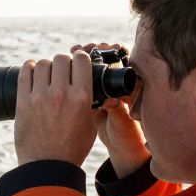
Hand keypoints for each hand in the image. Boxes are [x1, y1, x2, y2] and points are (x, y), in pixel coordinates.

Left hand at [13, 52, 97, 165]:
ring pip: (43, 63)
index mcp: (82, 97)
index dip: (79, 58)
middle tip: (61, 70)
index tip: (77, 61)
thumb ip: (90, 105)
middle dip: (63, 62)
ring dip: (46, 66)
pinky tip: (32, 70)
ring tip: (46, 74)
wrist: (47, 168)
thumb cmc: (71, 149)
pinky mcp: (23, 103)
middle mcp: (61, 93)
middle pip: (61, 58)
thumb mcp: (90, 126)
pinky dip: (29, 68)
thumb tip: (88, 89)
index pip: (81, 60)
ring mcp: (40, 97)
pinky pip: (25, 73)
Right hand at [74, 43, 149, 176]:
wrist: (119, 149)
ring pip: (93, 65)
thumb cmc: (127, 136)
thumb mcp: (122, 124)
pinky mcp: (92, 95)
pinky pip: (83, 77)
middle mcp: (118, 83)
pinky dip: (75, 69)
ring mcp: (104, 88)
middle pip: (106, 58)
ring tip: (74, 50)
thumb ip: (117, 111)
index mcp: (129, 86)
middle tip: (86, 47)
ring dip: (83, 57)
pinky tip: (65, 65)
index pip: (123, 59)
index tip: (104, 47)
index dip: (114, 50)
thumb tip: (110, 101)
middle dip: (96, 49)